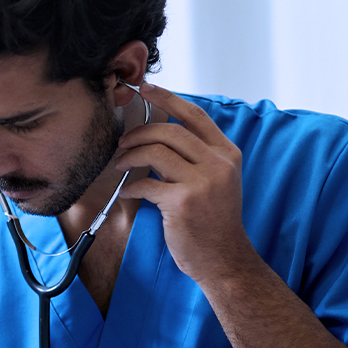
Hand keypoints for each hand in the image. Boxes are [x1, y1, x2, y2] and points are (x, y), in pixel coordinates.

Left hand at [115, 82, 258, 284]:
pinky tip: (128, 192)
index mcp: (226, 154)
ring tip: (120, 165)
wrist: (223, 258)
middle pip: (169, 130)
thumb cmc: (213, 220)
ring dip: (130, 156)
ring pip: (155, 151)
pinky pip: (145, 182)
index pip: (194, 115)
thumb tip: (162, 134)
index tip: (145, 89)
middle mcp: (218, 164)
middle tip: (123, 143)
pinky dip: (131, 185)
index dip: (167, 98)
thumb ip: (198, 156)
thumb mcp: (217, 181)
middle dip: (139, 132)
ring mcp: (202, 182)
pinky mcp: (182, 201)